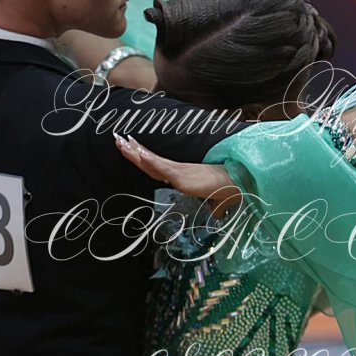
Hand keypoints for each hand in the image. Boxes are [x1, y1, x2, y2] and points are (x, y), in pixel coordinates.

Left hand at [115, 134, 241, 216]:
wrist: (239, 185)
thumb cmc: (229, 191)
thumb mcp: (218, 203)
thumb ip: (215, 208)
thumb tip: (218, 215)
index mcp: (183, 174)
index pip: (158, 165)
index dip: (144, 157)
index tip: (131, 147)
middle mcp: (178, 170)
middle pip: (150, 160)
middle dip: (133, 150)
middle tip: (117, 140)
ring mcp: (179, 172)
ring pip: (151, 162)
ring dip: (135, 153)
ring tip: (120, 143)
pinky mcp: (182, 176)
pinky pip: (162, 167)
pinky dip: (149, 160)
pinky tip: (138, 154)